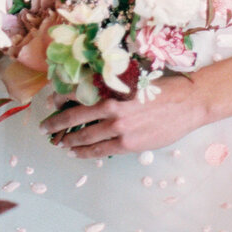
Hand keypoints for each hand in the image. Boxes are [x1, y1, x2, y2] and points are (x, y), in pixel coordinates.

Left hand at [41, 75, 206, 157]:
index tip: (51, 102)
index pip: (77, 93)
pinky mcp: (128, 144)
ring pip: (85, 135)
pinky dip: (85, 151)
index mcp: (111, 88)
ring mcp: (119, 127)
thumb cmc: (162, 87)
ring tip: (59, 142)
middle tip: (44, 128)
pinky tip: (76, 152)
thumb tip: (91, 91)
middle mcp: (112, 106)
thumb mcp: (133, 79)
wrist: (187, 103)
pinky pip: (100, 150)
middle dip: (56, 123)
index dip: (61, 99)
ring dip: (69, 140)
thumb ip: (112, 86)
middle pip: (75, 116)